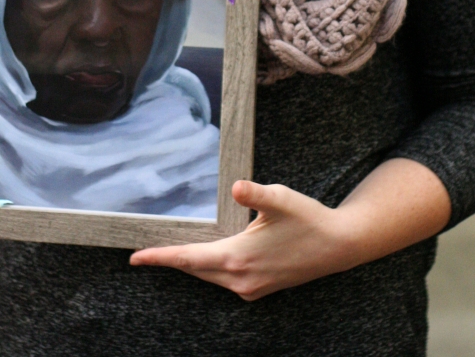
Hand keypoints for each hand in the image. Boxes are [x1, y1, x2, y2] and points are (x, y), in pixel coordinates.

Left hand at [130, 160, 450, 300]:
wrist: (340, 246)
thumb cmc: (309, 219)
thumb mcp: (282, 199)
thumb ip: (257, 192)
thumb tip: (236, 186)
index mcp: (238, 258)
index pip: (189, 259)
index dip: (161, 257)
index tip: (135, 257)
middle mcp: (241, 279)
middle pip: (195, 270)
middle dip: (170, 260)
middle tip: (144, 252)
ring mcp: (251, 287)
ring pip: (210, 276)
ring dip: (191, 264)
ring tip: (169, 251)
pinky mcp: (261, 288)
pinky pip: (225, 280)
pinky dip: (210, 269)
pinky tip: (208, 256)